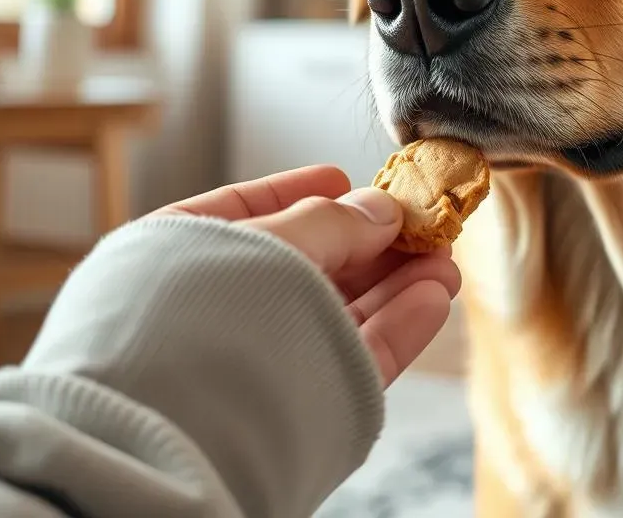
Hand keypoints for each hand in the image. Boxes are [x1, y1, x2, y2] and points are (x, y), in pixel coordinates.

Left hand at [155, 166, 460, 385]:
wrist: (176, 444)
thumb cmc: (197, 322)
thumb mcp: (267, 242)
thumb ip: (331, 220)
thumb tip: (381, 208)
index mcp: (180, 257)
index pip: (246, 214)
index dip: (299, 193)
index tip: (344, 178)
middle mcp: (217, 308)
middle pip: (309, 266)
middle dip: (372, 244)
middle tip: (423, 225)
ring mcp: (259, 358)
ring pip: (340, 313)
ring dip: (398, 284)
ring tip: (445, 262)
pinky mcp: (300, 404)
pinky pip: (353, 357)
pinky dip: (397, 328)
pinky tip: (432, 299)